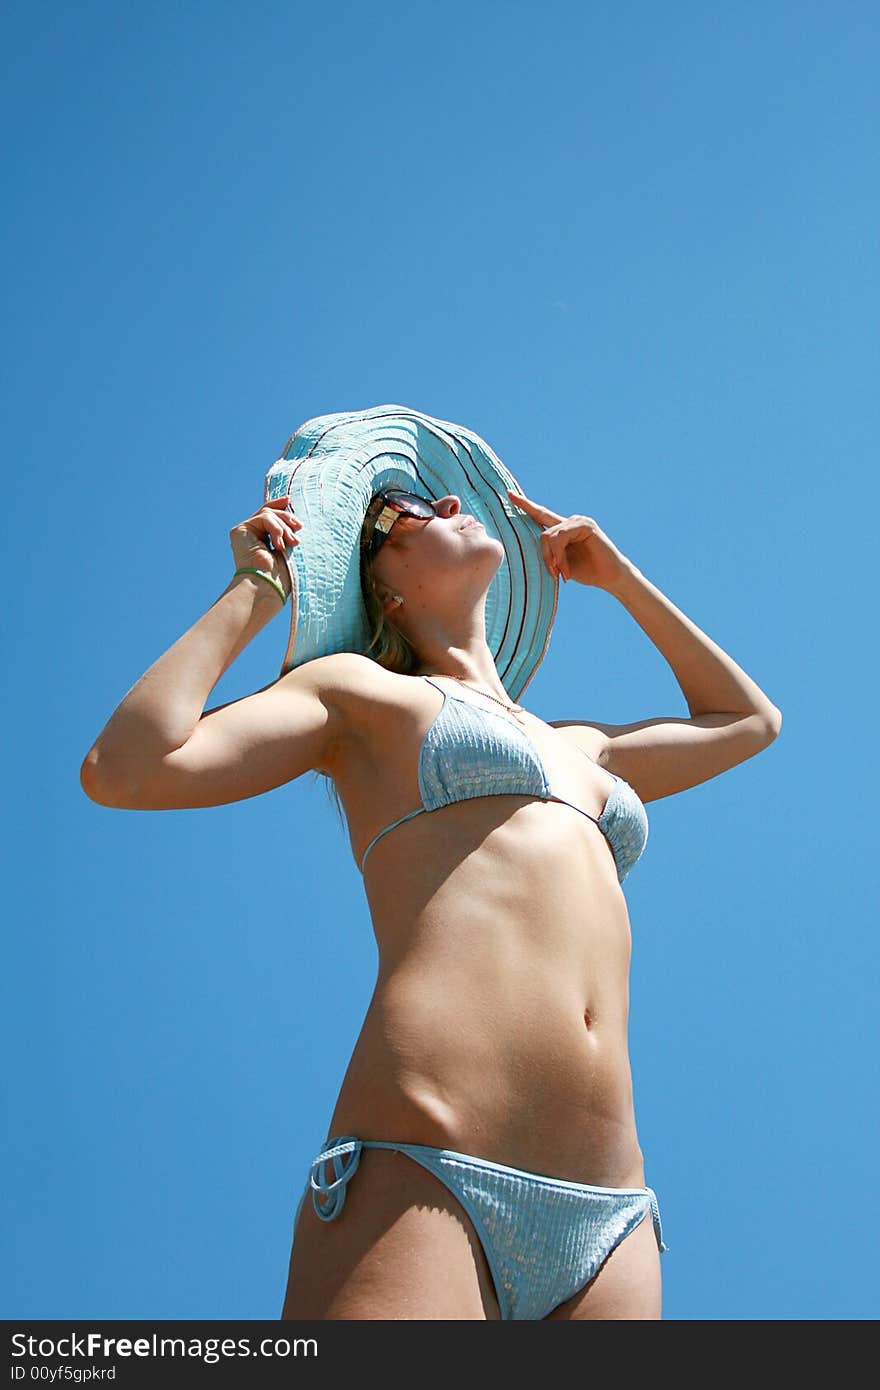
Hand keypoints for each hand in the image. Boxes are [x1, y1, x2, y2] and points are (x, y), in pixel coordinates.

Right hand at [229, 496, 301, 592]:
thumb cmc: (280, 577)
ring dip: (283, 527)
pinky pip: (264, 517)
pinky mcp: (240, 531)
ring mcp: (244, 533)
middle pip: (269, 512)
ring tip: (291, 543)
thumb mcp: (287, 549)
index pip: (268, 516)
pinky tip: (278, 543)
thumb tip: (293, 519)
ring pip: (268, 514)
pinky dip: (276, 527)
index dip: (279, 506)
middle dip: (287, 518)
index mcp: (260, 541)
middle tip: (299, 528)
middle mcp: (250, 536)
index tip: (290, 500)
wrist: (267, 586)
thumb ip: (285, 533)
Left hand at [506, 488, 630, 590]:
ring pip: (549, 536)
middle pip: (542, 531)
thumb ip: (547, 553)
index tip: (509, 494)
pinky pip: (560, 537)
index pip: (540, 515)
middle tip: (553, 572)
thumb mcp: (560, 564)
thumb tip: (526, 552)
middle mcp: (569, 522)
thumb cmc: (586, 571)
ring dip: (553, 558)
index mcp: (562, 529)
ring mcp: (577, 521)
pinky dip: (560, 555)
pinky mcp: (585, 524)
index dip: (525, 505)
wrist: (609, 577)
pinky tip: (565, 569)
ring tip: (561, 573)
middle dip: (544, 554)